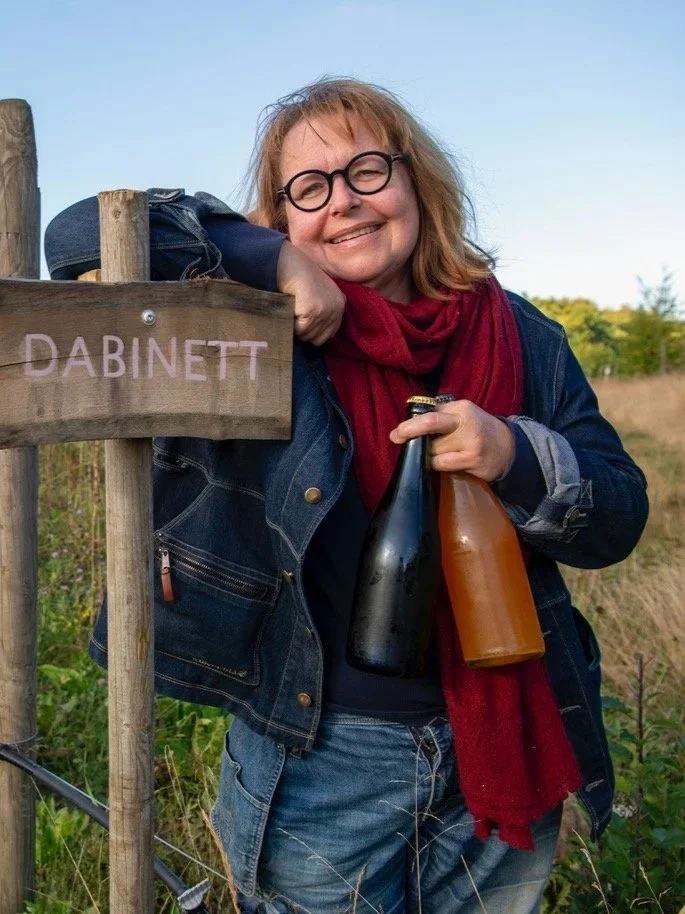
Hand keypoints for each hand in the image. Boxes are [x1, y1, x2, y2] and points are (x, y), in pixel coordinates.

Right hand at [276, 241, 344, 344]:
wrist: (288, 263)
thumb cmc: (297, 276)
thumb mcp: (318, 292)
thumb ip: (322, 310)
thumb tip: (314, 338)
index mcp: (340, 303)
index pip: (328, 335)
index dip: (312, 332)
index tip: (301, 322)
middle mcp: (337, 308)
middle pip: (318, 339)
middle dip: (304, 331)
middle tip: (294, 314)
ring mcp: (326, 310)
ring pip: (307, 336)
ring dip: (295, 327)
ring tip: (291, 309)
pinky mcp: (313, 312)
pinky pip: (299, 330)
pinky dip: (290, 323)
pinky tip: (289, 308)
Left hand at [389, 399, 514, 481]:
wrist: (508, 448)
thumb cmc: (479, 429)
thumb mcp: (464, 415)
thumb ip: (441, 414)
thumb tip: (411, 420)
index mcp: (461, 408)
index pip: (430, 413)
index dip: (410, 423)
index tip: (397, 432)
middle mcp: (466, 423)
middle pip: (430, 424)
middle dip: (409, 431)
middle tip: (396, 438)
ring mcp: (470, 443)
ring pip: (433, 450)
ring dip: (426, 454)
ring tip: (432, 454)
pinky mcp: (472, 460)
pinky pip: (442, 464)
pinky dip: (436, 464)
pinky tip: (442, 462)